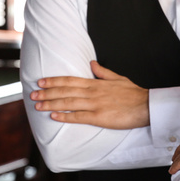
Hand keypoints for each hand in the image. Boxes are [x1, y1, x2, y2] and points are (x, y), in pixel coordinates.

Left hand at [30, 61, 149, 128]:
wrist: (147, 106)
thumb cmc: (134, 93)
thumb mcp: (118, 78)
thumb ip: (103, 72)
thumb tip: (92, 64)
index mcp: (96, 83)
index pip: (70, 80)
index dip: (54, 81)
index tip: (41, 81)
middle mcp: (93, 92)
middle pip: (65, 91)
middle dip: (47, 92)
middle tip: (32, 94)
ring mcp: (95, 105)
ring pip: (68, 103)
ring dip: (51, 104)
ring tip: (38, 105)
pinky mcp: (99, 117)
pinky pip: (79, 117)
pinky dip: (65, 116)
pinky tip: (54, 117)